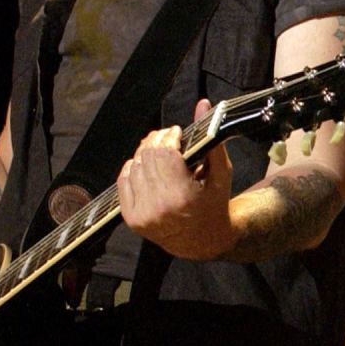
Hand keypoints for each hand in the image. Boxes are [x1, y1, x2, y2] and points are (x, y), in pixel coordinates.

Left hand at [117, 101, 237, 260]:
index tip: (178, 132)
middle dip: (157, 140)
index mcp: (182, 197)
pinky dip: (133, 168)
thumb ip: (211, 138)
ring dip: (145, 153)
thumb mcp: (221, 173)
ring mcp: (142, 215)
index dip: (170, 136)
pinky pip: (123, 180)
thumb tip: (203, 104)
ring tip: (159, 152)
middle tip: (168, 137)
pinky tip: (146, 167)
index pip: (165, 153)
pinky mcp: (131, 218)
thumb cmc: (214, 204)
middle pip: (148, 156)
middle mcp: (159, 207)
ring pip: (134, 166)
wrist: (202, 241)